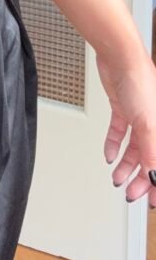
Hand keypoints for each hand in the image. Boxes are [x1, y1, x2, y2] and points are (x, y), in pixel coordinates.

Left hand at [97, 45, 155, 206]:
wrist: (120, 58)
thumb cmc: (140, 83)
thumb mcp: (148, 125)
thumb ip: (151, 154)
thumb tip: (153, 177)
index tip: (152, 201)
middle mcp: (155, 125)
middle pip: (150, 158)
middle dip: (140, 178)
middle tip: (130, 193)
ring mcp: (140, 117)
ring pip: (135, 149)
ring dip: (125, 165)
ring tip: (117, 178)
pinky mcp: (124, 109)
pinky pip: (120, 133)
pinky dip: (114, 145)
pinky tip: (109, 155)